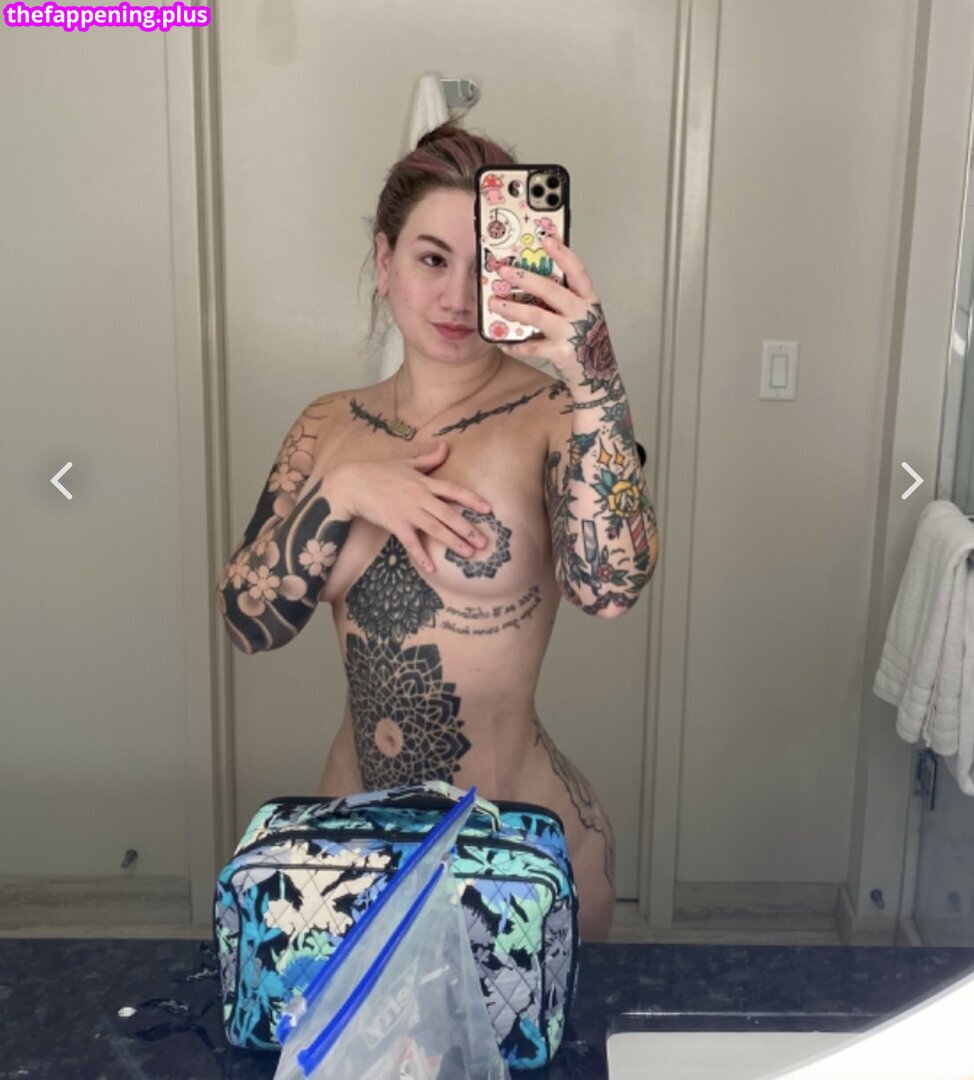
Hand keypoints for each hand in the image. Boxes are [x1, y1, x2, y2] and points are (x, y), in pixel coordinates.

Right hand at [337, 441, 492, 573]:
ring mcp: (409, 512)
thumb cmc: (379, 471)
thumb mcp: (406, 462)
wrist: (353, 483)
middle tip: (485, 542)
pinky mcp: (396, 525)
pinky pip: (412, 543)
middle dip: (468, 529)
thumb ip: (428, 458)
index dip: (472, 499)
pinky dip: (422, 557)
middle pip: (449, 514)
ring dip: (453, 542)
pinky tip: (432, 568)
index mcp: (425, 482)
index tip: (488, 509)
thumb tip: (445, 446)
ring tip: (469, 554)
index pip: (454, 490)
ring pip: (436, 529)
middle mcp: (420, 497)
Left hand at [487, 234, 618, 392]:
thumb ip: (564, 298)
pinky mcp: (561, 353)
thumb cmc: (584, 340)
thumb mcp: (581, 314)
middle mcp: (582, 313)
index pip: (578, 271)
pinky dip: (515, 345)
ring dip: (513, 308)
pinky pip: (532, 347)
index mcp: (588, 299)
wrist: (596, 376)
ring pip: (537, 316)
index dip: (563, 253)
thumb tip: (531, 279)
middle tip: (504, 270)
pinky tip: (503, 343)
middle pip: (552, 290)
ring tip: (494, 302)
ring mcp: (572, 333)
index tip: (546, 238)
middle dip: (525, 278)